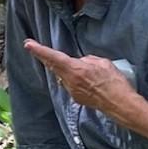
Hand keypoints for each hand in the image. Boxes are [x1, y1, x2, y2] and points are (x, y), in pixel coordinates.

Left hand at [24, 40, 138, 121]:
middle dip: (44, 57)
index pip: (54, 57)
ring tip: (67, 62)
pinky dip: (72, 79)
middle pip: (53, 67)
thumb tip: (81, 62)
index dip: (40, 50)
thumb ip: (88, 60)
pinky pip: (70, 84)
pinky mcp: (77, 98)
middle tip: (34, 48)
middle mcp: (70, 81)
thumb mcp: (103, 62)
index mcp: (75, 69)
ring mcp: (73, 91)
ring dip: (61, 69)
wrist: (120, 104)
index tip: (28, 44)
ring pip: (62, 76)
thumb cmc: (114, 82)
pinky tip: (83, 78)